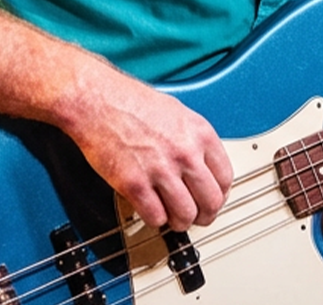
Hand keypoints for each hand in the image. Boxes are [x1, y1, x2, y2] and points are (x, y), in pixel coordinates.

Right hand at [62, 63, 233, 231]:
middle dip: (204, 215)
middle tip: (196, 217)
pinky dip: (155, 220)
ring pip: (185, 215)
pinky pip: (156, 217)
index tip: (212, 200)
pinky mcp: (135, 184)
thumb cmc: (131, 102)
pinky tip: (151, 211)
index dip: (220, 195)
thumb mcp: (177, 113)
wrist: (97, 102)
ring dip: (180, 222)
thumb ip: (194, 140)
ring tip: (172, 218)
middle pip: (210, 201)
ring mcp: (161, 170)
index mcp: (200, 134)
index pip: (225, 178)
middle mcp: (185, 153)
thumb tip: (203, 167)